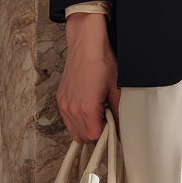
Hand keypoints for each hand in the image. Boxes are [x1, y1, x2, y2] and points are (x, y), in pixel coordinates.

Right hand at [56, 13, 119, 143]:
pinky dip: (77, 119)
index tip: (111, 125)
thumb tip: (120, 127)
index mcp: (87, 107)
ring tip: (96, 113)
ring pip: (73, 131)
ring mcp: (64, 104)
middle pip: (83, 137)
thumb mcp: (116, 89)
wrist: (86, 45)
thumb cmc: (102, 62)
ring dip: (85, 127)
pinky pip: (67, 119)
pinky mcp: (60, 98)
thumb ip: (118, 112)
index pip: (95, 136)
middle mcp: (72, 108)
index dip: (105, 132)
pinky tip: (86, 108)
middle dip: (95, 132)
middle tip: (105, 119)